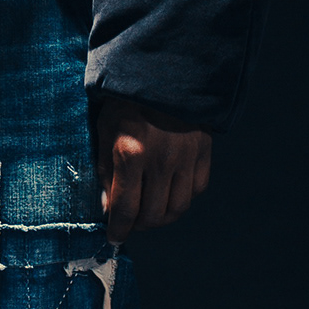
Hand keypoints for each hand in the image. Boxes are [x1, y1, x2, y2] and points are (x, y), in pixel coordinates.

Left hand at [95, 95, 211, 245]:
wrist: (163, 71)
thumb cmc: (126, 100)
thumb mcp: (105, 130)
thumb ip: (105, 170)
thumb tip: (109, 207)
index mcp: (130, 153)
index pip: (125, 209)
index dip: (119, 229)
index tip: (115, 237)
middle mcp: (160, 160)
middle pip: (152, 215)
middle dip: (138, 225)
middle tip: (131, 222)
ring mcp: (185, 158)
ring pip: (177, 208)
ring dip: (161, 218)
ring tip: (150, 212)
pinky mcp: (203, 153)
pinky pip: (196, 190)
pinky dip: (182, 199)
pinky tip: (169, 192)